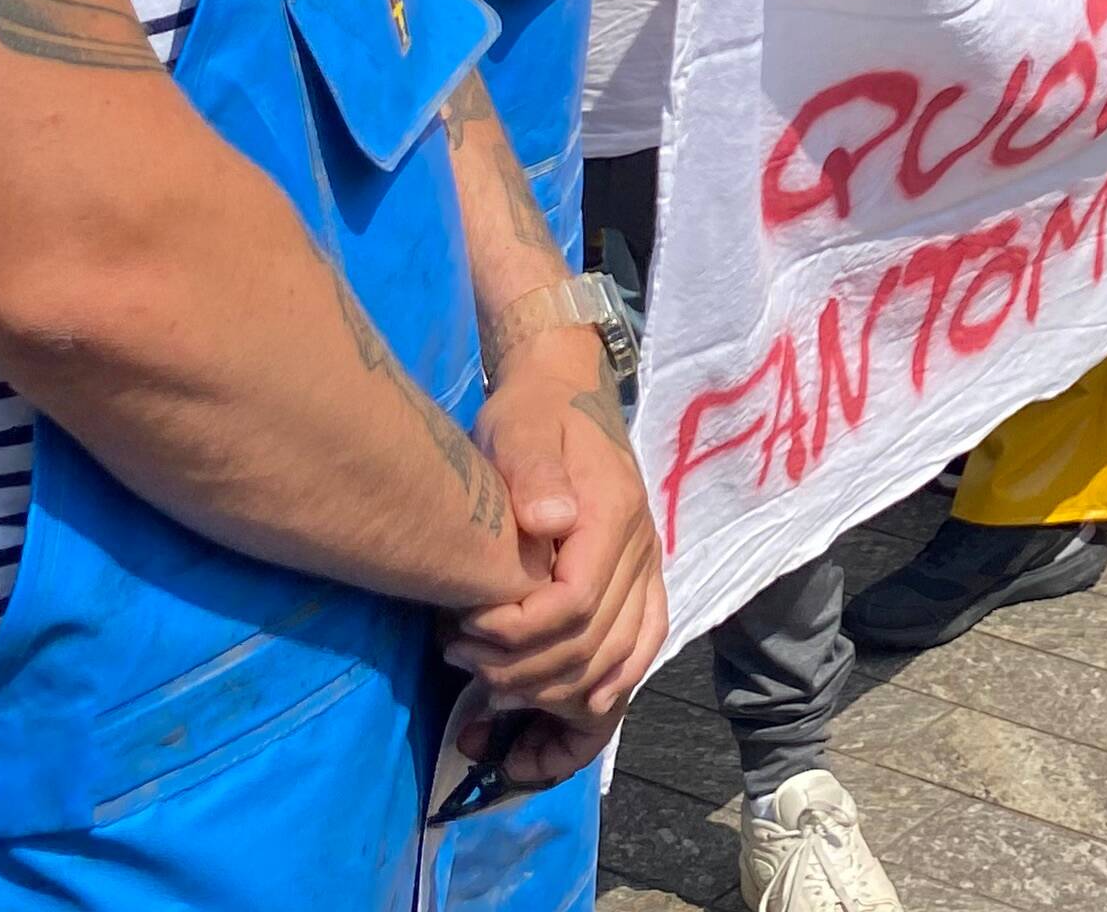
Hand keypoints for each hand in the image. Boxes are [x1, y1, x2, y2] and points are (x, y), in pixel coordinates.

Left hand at [441, 344, 664, 728]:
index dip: (519, 633)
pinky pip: (643, 646)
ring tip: (492, 693)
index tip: (463, 629)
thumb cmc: (533, 414)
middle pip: (593, 645)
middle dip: (523, 670)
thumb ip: (533, 469)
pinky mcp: (641, 581)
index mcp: (613, 516)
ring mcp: (646, 570)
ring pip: (619, 660)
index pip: (576, 603)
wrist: (566, 395)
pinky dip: (613, 686)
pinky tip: (576, 712)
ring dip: (556, 693)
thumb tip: (549, 520)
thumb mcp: (520, 427)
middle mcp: (640, 551)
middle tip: (460, 659)